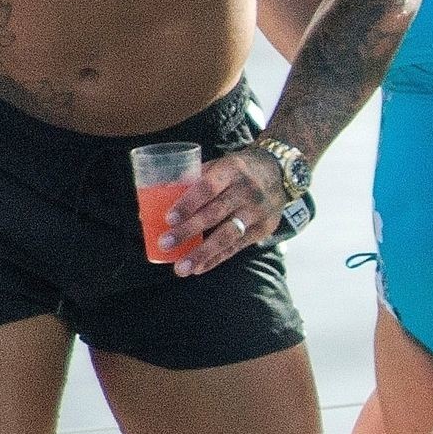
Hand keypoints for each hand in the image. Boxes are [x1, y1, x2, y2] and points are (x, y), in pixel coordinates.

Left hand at [159, 142, 287, 275]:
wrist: (280, 171)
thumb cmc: (238, 169)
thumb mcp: (220, 165)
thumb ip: (193, 181)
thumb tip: (152, 202)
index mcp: (232, 170)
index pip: (207, 187)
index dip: (188, 203)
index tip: (168, 218)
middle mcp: (246, 191)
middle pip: (215, 214)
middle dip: (188, 231)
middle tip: (165, 244)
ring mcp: (257, 212)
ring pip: (228, 235)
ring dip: (202, 253)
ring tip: (181, 268)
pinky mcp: (263, 229)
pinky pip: (237, 248)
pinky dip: (216, 259)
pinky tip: (199, 268)